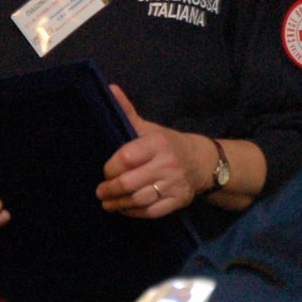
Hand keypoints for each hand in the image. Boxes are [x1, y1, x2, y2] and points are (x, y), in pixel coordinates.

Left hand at [96, 86, 208, 218]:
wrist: (200, 161)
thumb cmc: (166, 144)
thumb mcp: (149, 127)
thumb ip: (127, 112)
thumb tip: (110, 89)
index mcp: (157, 144)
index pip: (126, 158)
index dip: (111, 168)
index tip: (105, 171)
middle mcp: (166, 164)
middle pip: (130, 183)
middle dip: (110, 189)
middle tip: (100, 192)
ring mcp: (173, 184)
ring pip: (139, 199)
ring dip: (118, 204)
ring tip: (107, 203)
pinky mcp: (178, 200)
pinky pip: (152, 212)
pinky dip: (134, 213)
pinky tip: (124, 209)